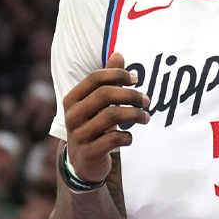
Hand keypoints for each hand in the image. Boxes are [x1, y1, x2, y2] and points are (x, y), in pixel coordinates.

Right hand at [62, 52, 149, 181]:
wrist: (82, 163)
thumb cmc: (93, 125)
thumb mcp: (96, 103)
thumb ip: (107, 80)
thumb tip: (119, 54)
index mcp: (72, 99)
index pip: (95, 78)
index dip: (117, 75)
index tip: (136, 79)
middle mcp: (72, 115)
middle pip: (105, 95)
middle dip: (131, 95)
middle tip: (146, 100)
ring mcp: (78, 135)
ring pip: (111, 116)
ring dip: (135, 115)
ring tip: (145, 118)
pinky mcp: (88, 153)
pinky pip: (113, 140)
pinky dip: (127, 137)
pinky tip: (129, 137)